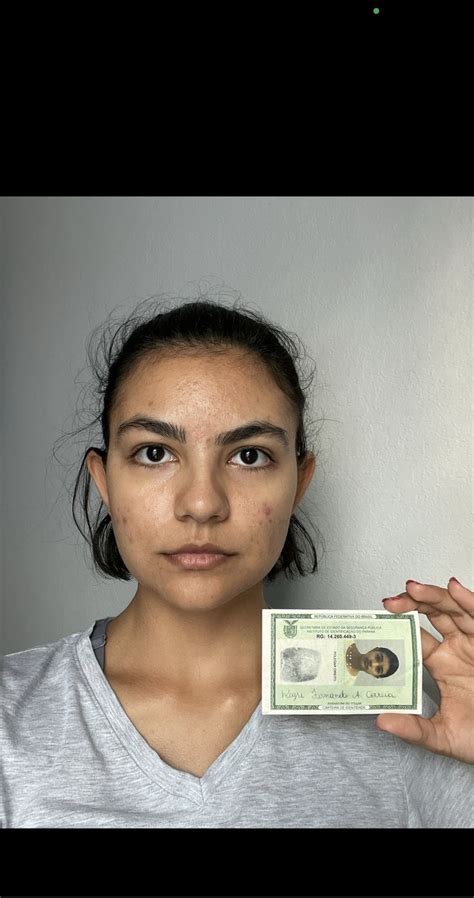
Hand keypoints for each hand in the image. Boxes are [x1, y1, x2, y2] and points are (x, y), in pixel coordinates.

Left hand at [377, 577, 473, 763]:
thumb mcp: (443, 737)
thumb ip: (414, 729)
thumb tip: (382, 721)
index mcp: (441, 665)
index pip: (414, 637)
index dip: (397, 627)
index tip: (378, 623)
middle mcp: (456, 649)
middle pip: (431, 615)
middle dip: (410, 603)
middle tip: (391, 602)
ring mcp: (473, 643)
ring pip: (452, 609)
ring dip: (433, 596)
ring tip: (413, 589)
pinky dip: (468, 601)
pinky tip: (455, 588)